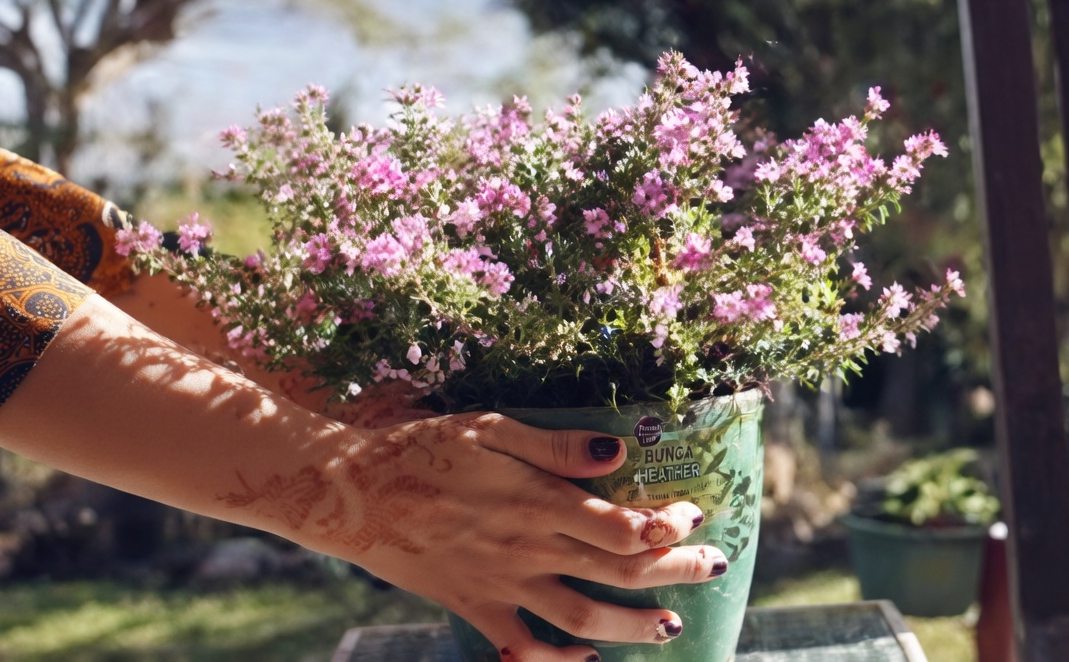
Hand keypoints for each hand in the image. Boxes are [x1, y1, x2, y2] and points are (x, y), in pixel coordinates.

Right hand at [304, 412, 728, 660]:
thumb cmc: (422, 449)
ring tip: (670, 628)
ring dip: (632, 625)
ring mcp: (501, 584)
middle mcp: (527, 549)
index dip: (666, 525)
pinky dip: (555, 661)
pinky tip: (582, 660)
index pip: (620, 525)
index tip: (694, 513)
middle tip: (716, 566)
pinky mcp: (473, 606)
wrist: (352, 494)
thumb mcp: (491, 429)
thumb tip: (619, 452)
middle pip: (617, 570)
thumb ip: (556, 446)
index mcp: (536, 502)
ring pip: (582, 616)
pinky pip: (521, 646)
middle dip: (675, 571)